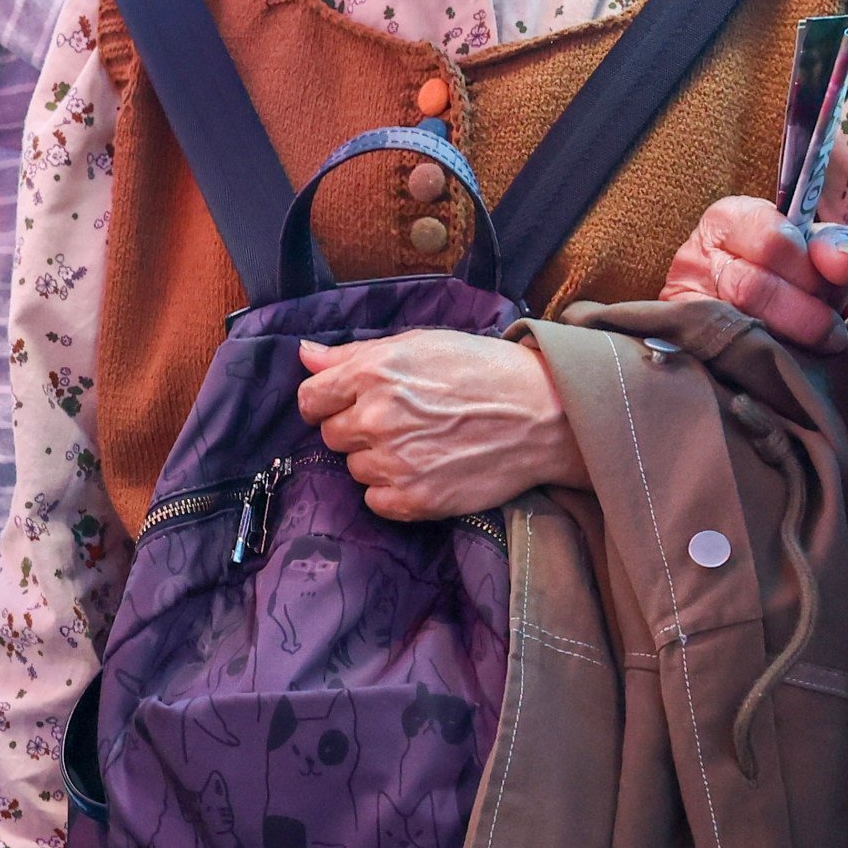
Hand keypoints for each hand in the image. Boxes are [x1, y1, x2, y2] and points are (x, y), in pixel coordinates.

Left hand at [296, 332, 586, 520]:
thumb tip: (304, 356)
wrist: (544, 413)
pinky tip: (424, 469)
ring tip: (420, 444)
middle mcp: (377, 418)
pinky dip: (392, 491)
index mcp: (373, 373)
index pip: (310, 399)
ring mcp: (394, 462)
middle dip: (355, 429)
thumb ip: (353, 355)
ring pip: (353, 469)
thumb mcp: (419, 345)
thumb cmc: (483, 371)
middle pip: (330, 435)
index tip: (345, 404)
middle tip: (400, 421)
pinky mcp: (414, 500)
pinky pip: (375, 502)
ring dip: (376, 460)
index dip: (326, 402)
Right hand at [663, 195, 847, 352]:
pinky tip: (783, 361)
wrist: (741, 311)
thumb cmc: (783, 272)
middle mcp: (696, 256)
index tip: (840, 280)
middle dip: (804, 312)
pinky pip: (725, 356)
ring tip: (815, 348)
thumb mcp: (810, 248)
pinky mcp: (682, 340)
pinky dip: (762, 361)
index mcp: (728, 220)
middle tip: (832, 332)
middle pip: (754, 287)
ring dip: (788, 340)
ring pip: (739, 326)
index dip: (810, 267)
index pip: (771, 240)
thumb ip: (833, 246)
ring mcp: (683, 301)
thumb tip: (845, 262)